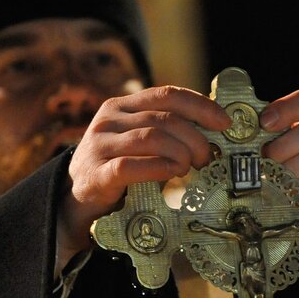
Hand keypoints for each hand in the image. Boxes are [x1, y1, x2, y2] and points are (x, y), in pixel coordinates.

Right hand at [59, 86, 228, 258]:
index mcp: (121, 106)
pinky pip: (130, 166)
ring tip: (190, 168)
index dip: (200, 106)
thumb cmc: (115, 170)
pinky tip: (173, 174)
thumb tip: (213, 135)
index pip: (166, 94)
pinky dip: (158, 168)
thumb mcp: (136, 143)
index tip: (224, 123)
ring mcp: (99, 146)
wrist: (74, 203)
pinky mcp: (95, 174)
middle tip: (206, 157)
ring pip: (150, 139)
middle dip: (194, 137)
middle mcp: (108, 120)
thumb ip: (164, 132)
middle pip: (162, 119)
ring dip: (179, 153)